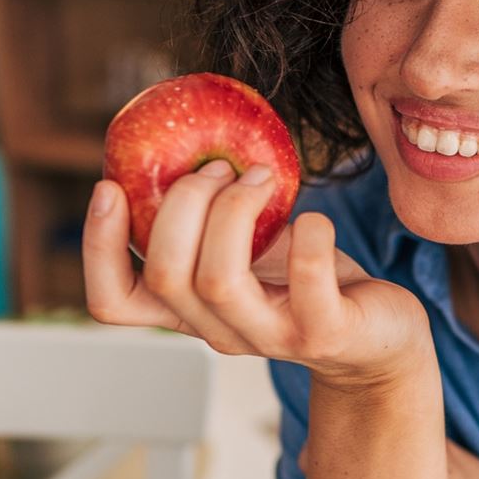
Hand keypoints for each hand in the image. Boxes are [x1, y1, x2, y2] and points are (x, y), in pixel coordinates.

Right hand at [84, 162, 430, 388]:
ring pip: (219, 281)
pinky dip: (309, 237)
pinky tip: (315, 217)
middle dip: (183, 205)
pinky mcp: (325, 334)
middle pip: (167, 276)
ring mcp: (271, 338)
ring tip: (261, 176)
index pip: (114, 301)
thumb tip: (188, 140)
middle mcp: (220, 330)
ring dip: (234, 212)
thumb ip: (214, 218)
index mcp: (190, 310)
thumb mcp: (250, 250)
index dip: (99, 248)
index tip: (108, 186)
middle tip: (220, 168)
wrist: (380, 335)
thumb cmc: (306, 281)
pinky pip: (307, 282)